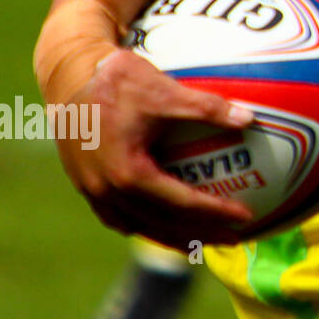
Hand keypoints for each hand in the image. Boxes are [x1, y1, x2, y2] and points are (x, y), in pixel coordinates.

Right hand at [57, 49, 255, 249]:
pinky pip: (119, 217)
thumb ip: (208, 107)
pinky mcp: (86, 185)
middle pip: (161, 225)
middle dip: (200, 235)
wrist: (70, 77)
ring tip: (206, 242)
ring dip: (174, 237)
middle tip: (235, 240)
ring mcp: (93, 192)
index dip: (215, 212)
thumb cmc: (120, 81)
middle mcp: (107, 190)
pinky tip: (165, 226)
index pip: (181, 204)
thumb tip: (249, 118)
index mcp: (128, 173)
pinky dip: (146, 226)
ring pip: (139, 227)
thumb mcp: (167, 91)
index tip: (245, 217)